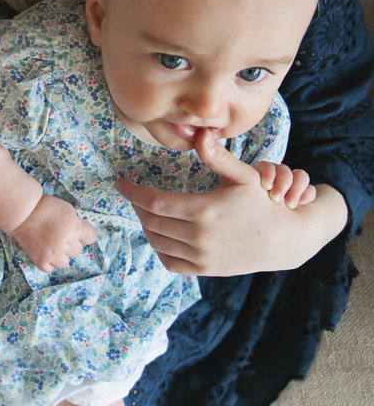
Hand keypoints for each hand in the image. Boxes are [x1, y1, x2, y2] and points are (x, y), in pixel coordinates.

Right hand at [13, 194, 96, 271]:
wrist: (21, 214)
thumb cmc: (43, 207)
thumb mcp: (66, 209)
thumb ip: (75, 223)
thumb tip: (78, 233)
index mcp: (75, 227)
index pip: (91, 237)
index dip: (84, 234)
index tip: (77, 232)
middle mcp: (66, 242)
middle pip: (77, 250)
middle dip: (70, 243)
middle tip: (58, 236)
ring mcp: (54, 253)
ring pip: (65, 261)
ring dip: (59, 255)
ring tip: (50, 246)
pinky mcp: (41, 260)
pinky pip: (50, 268)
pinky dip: (47, 262)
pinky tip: (43, 253)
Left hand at [114, 131, 344, 275]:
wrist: (285, 239)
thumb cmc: (263, 202)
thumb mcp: (244, 176)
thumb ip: (218, 158)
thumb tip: (200, 135)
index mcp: (205, 210)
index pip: (154, 202)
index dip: (132, 192)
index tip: (120, 183)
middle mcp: (199, 236)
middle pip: (151, 221)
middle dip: (138, 206)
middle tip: (135, 194)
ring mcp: (200, 256)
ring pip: (157, 242)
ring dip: (146, 225)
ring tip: (146, 211)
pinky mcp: (204, 270)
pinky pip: (169, 261)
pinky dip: (159, 247)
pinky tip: (160, 233)